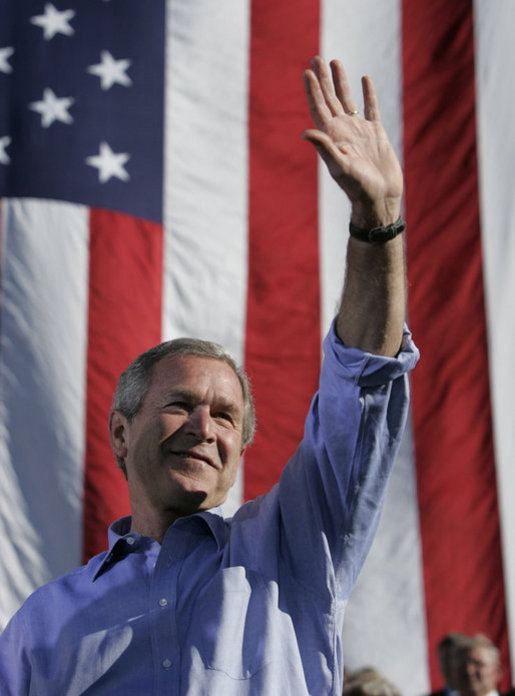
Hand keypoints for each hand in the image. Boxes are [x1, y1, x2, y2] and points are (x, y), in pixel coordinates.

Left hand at [302, 56, 402, 227]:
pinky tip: (365, 79)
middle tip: (316, 57)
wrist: (379, 198)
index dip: (312, 90)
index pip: (319, 108)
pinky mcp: (376, 134)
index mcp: (332, 137)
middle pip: (330, 99)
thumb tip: (305, 132)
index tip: (306, 71)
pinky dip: (368, 94)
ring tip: (336, 61)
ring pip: (348, 100)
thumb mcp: (339, 166)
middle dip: (323, 79)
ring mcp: (359, 131)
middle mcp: (343, 131)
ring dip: (341, 82)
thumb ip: (324, 147)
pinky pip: (371, 108)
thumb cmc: (358, 186)